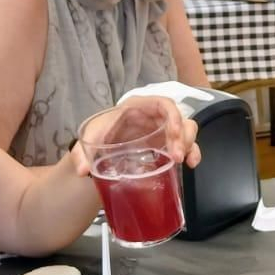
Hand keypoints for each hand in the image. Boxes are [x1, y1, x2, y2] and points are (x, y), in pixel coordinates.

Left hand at [69, 97, 200, 176]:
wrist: (100, 144)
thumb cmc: (99, 133)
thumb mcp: (90, 138)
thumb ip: (82, 153)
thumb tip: (82, 170)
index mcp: (139, 107)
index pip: (164, 103)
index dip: (173, 116)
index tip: (173, 134)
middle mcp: (155, 116)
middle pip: (179, 119)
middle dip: (182, 137)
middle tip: (176, 157)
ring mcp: (163, 130)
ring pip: (186, 131)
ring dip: (189, 145)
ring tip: (182, 162)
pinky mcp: (166, 144)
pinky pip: (186, 145)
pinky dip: (192, 153)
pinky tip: (191, 165)